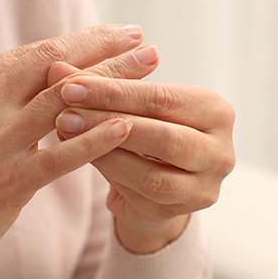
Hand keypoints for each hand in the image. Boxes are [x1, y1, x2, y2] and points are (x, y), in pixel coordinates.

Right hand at [0, 25, 149, 278]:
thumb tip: (46, 79)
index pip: (32, 54)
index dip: (80, 41)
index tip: (117, 33)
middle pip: (51, 67)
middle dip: (104, 52)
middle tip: (145, 43)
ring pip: (61, 103)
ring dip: (112, 85)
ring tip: (149, 73)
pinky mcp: (3, 184)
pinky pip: (59, 155)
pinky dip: (95, 140)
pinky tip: (127, 127)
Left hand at [51, 46, 235, 252]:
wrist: (156, 186)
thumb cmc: (144, 134)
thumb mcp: (131, 107)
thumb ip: (101, 86)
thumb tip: (56, 66)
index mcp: (217, 111)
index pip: (163, 98)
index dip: (115, 91)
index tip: (71, 83)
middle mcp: (221, 151)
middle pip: (161, 135)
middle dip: (107, 120)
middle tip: (63, 109)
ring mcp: (206, 186)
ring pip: (152, 171)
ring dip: (104, 151)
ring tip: (65, 131)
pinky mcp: (184, 212)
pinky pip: (142, 194)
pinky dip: (110, 173)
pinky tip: (79, 158)